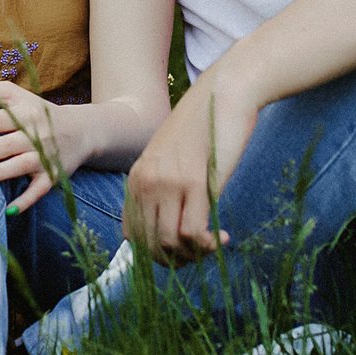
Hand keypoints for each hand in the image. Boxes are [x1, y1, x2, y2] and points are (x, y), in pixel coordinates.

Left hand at [0, 80, 68, 214]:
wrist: (81, 130)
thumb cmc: (36, 111)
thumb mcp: (14, 95)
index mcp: (23, 113)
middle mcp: (35, 134)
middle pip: (3, 144)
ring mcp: (45, 156)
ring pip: (19, 166)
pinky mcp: (53, 176)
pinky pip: (39, 190)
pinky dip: (25, 201)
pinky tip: (7, 211)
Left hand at [123, 79, 256, 264]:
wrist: (224, 94)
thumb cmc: (204, 128)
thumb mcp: (172, 159)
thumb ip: (163, 188)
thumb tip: (170, 233)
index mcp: (137, 178)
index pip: (131, 235)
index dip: (155, 253)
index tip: (180, 250)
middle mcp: (147, 182)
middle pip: (149, 245)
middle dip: (175, 260)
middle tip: (199, 254)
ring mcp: (169, 183)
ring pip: (169, 244)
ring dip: (193, 256)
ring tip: (211, 246)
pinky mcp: (196, 183)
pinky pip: (193, 232)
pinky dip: (207, 245)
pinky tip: (221, 238)